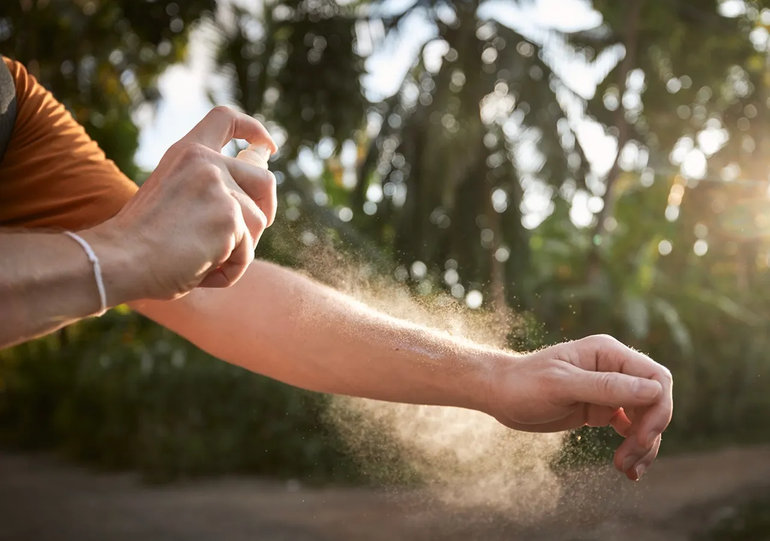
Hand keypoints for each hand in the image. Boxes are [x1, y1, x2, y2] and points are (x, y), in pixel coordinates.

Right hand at [86, 106, 277, 301]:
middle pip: (264, 180)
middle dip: (267, 208)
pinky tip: (200, 271)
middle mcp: (206, 163)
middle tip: (252, 232)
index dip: (254, 130)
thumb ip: (204, 188)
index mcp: (187, 152)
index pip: (225, 119)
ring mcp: (221, 189)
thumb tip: (252, 198)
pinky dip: (230, 270)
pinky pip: (247, 253)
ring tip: (201, 260)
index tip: (266, 146)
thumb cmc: (140, 240)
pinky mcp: (230, 218)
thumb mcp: (172, 196)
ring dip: (238, 250)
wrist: (119, 259)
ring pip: (258, 223)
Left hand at [487, 334, 672, 480]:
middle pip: (655, 401)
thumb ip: (605, 387)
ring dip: (643, 446)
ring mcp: (609, 390)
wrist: (499, 394)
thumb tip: (654, 391)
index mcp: (608, 353)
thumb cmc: (524, 384)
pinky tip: (628, 468)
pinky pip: (631, 429)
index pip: (656, 378)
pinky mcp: (601, 409)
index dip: (659, 409)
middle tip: (630, 460)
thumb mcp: (561, 385)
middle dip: (649, 433)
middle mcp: (614, 369)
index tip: (642, 438)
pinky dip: (634, 448)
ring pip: (646, 418)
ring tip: (627, 470)